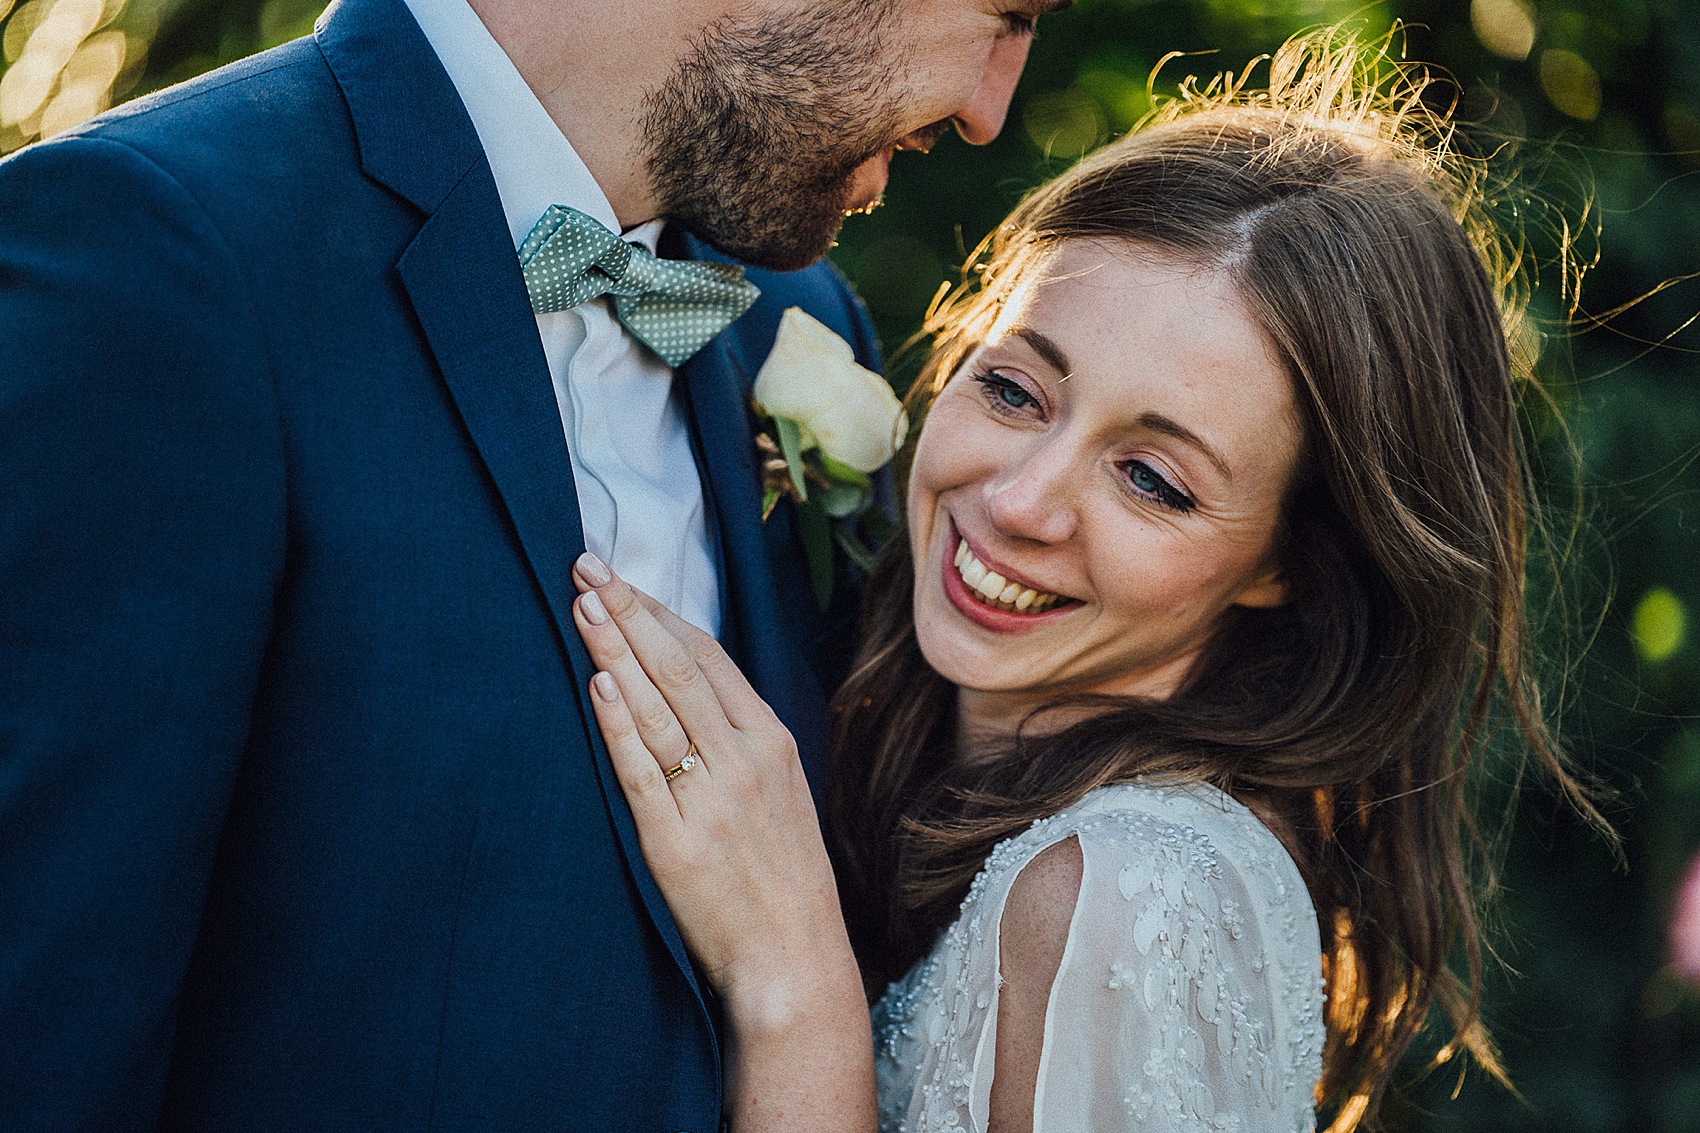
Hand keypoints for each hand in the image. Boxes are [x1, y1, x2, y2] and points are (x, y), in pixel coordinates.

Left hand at [570, 552, 857, 1027]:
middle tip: (587, 566)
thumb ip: (740, 742)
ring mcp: (711, 799)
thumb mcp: (779, 793)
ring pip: (658, 708)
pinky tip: (599, 686)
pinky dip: (620, 725)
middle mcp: (745, 760)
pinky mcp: (676, 842)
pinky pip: (642, 772)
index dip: (661, 613)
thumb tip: (690, 693)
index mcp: (771, 742)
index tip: (623, 579)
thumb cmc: (781, 877)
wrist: (794, 958)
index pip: (709, 658)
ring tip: (583, 605)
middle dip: (630, 611)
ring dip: (617, 650)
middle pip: (679, 668)